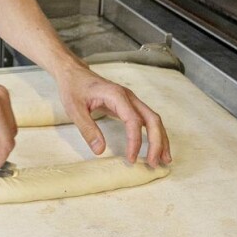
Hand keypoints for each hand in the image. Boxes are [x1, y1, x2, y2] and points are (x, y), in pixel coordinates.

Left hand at [54, 60, 170, 166]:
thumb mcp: (75, 109)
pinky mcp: (128, 105)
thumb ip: (87, 129)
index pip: (133, 120)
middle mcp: (128, 97)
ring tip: (163, 160)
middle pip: (152, 119)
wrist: (73, 72)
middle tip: (154, 163)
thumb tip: (100, 151)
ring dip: (160, 139)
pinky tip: (155, 147)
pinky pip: (147, 119)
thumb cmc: (73, 88)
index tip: (131, 159)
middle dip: (157, 142)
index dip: (135, 141)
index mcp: (116, 96)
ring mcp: (131, 100)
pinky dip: (154, 134)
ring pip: (153, 119)